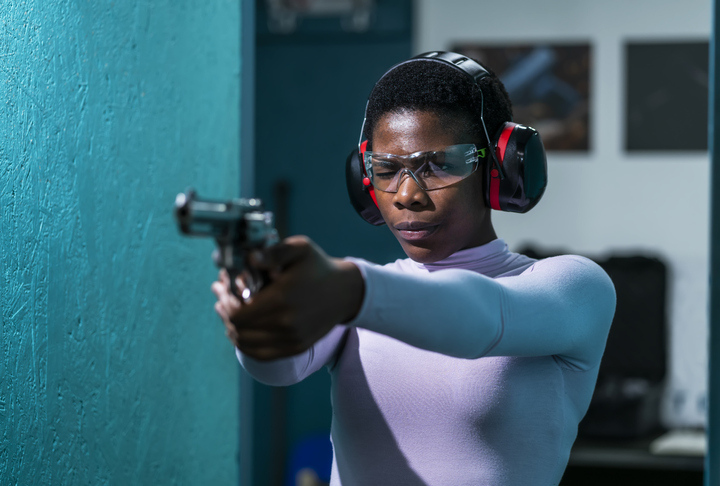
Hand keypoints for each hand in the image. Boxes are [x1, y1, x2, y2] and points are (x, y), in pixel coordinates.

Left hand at [211, 235, 363, 360]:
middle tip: (221, 297)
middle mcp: (286, 323)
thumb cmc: (318, 267)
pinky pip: (259, 354)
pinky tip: (240, 331)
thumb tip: (250, 259)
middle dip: (225, 312)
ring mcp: (291, 339)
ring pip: (245, 343)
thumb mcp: (299, 248)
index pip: (237, 312)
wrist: (344, 291)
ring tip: (227, 312)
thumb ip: (272, 252)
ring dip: (232, 328)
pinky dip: (245, 343)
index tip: (224, 288)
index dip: (225, 302)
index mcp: (282, 298)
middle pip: (238, 328)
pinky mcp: (295, 348)